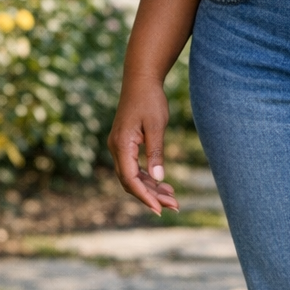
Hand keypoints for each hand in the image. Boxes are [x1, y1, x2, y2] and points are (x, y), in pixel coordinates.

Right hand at [107, 79, 179, 215]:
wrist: (141, 80)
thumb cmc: (150, 100)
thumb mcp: (156, 126)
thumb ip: (156, 152)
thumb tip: (158, 178)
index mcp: (121, 145)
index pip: (130, 179)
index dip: (145, 196)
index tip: (159, 209)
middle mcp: (116, 148)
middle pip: (130, 181)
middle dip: (151, 196)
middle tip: (173, 206)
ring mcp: (120, 147)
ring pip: (133, 176)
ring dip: (151, 189)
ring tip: (172, 199)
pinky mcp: (126, 145)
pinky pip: (134, 168)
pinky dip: (148, 178)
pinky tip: (163, 184)